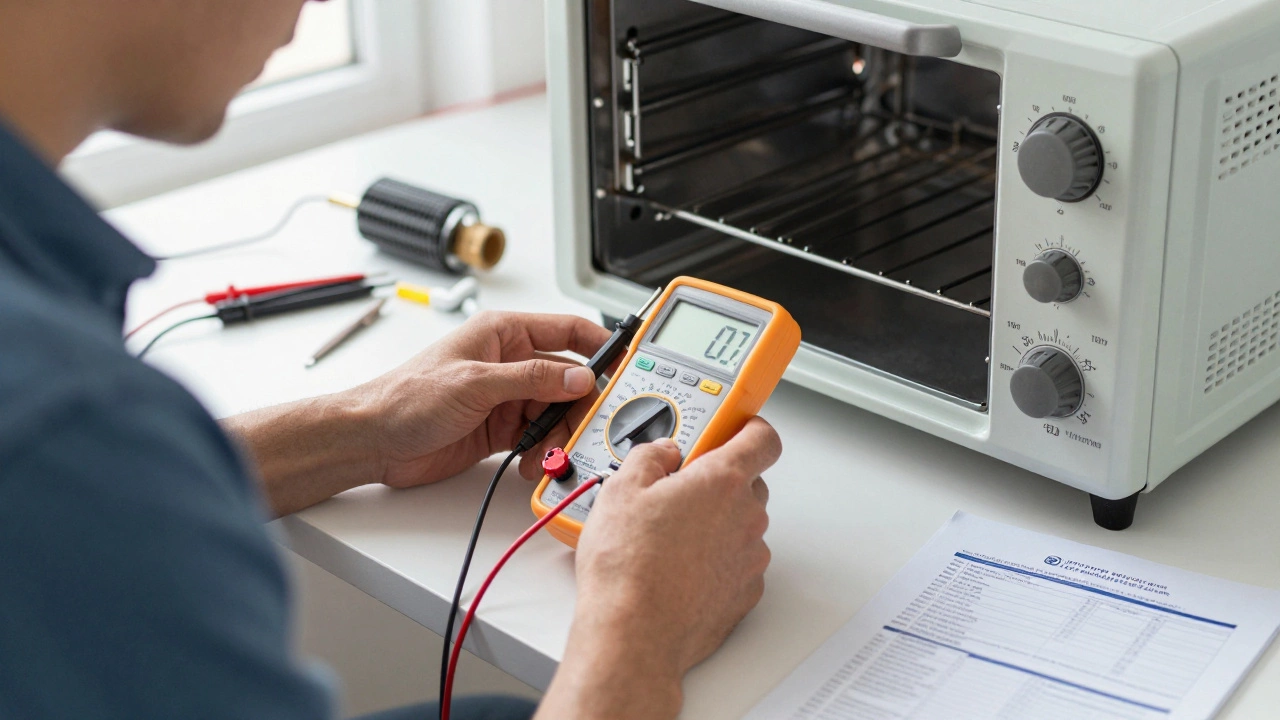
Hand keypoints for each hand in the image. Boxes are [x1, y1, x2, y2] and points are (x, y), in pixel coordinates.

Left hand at [356, 311, 611, 487]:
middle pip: (567, 380)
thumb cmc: (406, 397)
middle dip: (579, 406)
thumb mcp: (475, 383)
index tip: (626, 363)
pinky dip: (542, 451)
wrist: (372, 441)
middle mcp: (508, 362)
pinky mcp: (500, 428)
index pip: (567, 331)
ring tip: (547, 452)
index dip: (600, 345)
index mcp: (502, 334)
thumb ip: (531, 379)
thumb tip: (578, 377)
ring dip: (558, 434)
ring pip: (555, 412)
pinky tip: (532, 462)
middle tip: (587, 427)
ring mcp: (505, 397)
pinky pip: (537, 436)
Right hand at [537, 418, 779, 719]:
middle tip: (678, 490)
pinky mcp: (745, 593)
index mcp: (722, 480)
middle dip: (718, 481)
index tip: (732, 428)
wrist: (634, 634)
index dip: (749, 428)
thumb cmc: (628, 566)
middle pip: (749, 482)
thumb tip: (661, 452)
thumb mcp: (621, 489)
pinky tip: (679, 568)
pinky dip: (716, 561)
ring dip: (716, 524)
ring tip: (669, 538)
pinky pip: (737, 563)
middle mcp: (746, 516)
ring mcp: (749, 557)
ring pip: (741, 525)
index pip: (762, 438)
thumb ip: (649, 456)